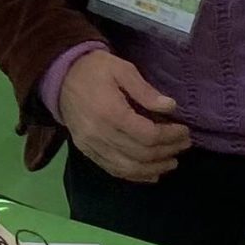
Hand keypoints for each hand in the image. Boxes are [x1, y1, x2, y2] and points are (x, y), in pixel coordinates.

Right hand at [60, 50, 190, 182]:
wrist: (60, 76)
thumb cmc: (94, 69)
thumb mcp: (122, 69)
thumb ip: (145, 90)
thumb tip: (170, 107)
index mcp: (110, 112)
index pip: (148, 135)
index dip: (170, 136)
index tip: (184, 130)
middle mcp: (100, 134)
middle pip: (141, 154)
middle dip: (167, 151)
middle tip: (183, 144)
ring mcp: (91, 145)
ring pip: (128, 167)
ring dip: (154, 168)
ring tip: (172, 161)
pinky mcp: (86, 150)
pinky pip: (113, 169)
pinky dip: (134, 175)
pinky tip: (151, 174)